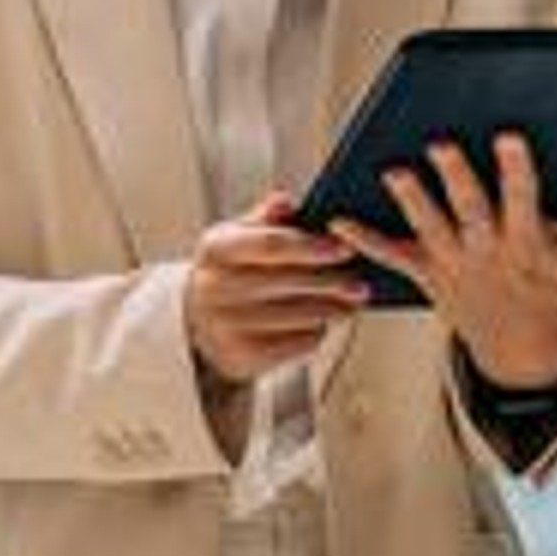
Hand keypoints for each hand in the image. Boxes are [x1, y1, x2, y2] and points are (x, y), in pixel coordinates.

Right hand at [185, 188, 369, 393]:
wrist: (196, 322)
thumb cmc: (229, 271)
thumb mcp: (238, 237)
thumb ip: (266, 218)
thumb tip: (285, 200)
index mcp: (216, 249)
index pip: (272, 244)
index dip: (312, 246)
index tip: (345, 248)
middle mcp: (215, 287)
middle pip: (290, 282)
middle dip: (331, 283)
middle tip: (360, 284)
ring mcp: (225, 325)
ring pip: (298, 316)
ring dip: (331, 310)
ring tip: (350, 305)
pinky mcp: (241, 355)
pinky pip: (295, 344)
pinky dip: (315, 333)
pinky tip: (322, 323)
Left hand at [327, 133, 556, 385]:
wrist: (524, 351)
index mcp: (528, 241)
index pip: (524, 200)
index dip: (518, 170)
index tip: (511, 137)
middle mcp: (488, 252)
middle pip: (470, 210)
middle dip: (457, 179)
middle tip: (441, 143)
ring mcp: (453, 265)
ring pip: (427, 229)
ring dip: (409, 202)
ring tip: (391, 171)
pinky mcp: (426, 275)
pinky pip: (392, 256)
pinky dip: (363, 240)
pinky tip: (335, 218)